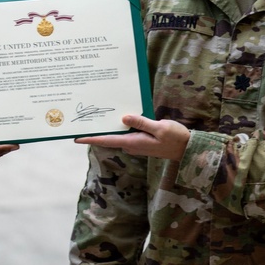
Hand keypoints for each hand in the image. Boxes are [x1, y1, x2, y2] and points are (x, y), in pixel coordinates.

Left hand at [75, 114, 189, 160]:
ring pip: (117, 134)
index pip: (107, 140)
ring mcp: (136, 143)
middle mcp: (131, 144)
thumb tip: (123, 118)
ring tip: (95, 116)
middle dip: (96, 130)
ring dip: (108, 127)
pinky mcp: (141, 140)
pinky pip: (126, 132)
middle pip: (109, 137)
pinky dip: (119, 125)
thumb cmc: (175, 138)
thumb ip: (141, 122)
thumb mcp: (159, 128)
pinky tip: (117, 116)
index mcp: (133, 142)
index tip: (76, 138)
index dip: (91, 139)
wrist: (187, 149)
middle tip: (82, 121)